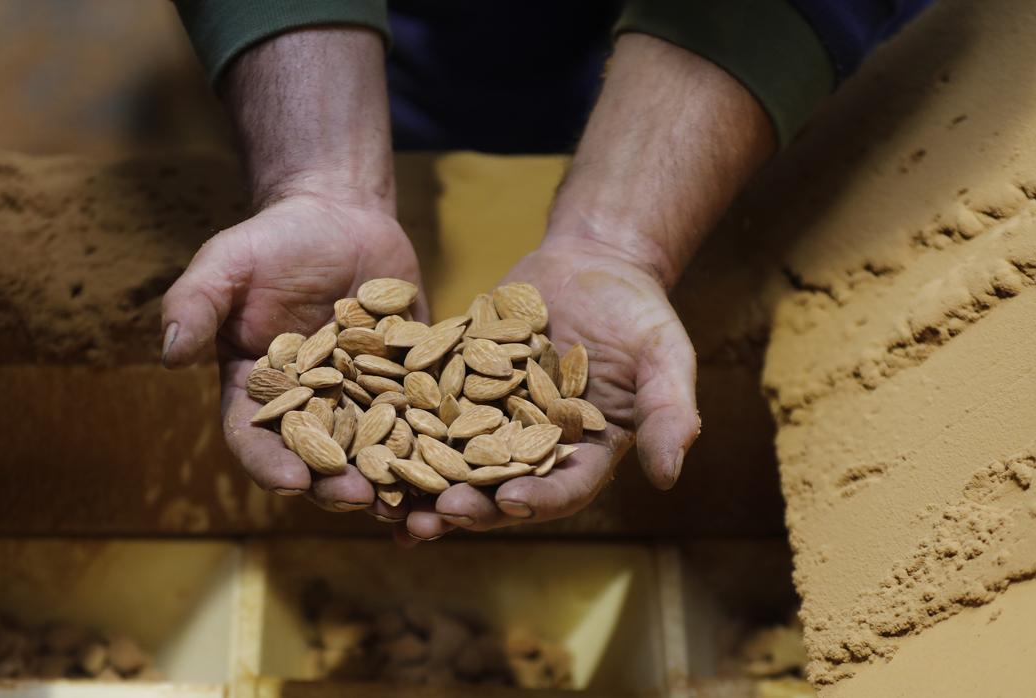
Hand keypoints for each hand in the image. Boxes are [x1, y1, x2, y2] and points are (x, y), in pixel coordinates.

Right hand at [160, 193, 423, 518]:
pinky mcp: (410, 384)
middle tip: (363, 499)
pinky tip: (463, 468)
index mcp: (258, 393)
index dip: (273, 465)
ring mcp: (364, 401)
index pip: (257, 440)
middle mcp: (311, 409)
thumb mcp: (226, 263)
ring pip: (378, 455)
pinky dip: (441, 447)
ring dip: (395, 485)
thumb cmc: (272, 241)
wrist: (338, 217)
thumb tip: (168, 351)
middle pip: (321, 462)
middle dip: (339, 486)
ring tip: (415, 504)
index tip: (293, 482)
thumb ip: (194, 304)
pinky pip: (426, 421)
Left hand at [402, 238, 698, 539]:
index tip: (508, 503)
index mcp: (584, 453)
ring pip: (451, 464)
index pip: (561, 489)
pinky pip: (422, 414)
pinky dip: (396, 431)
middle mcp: (532, 449)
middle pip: (496, 489)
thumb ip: (668, 411)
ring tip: (385, 505)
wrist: (589, 262)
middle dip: (464, 507)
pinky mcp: (455, 389)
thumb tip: (671, 476)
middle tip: (430, 519)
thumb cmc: (637, 309)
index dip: (535, 500)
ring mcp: (489, 421)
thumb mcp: (664, 354)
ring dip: (421, 488)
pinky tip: (364, 443)